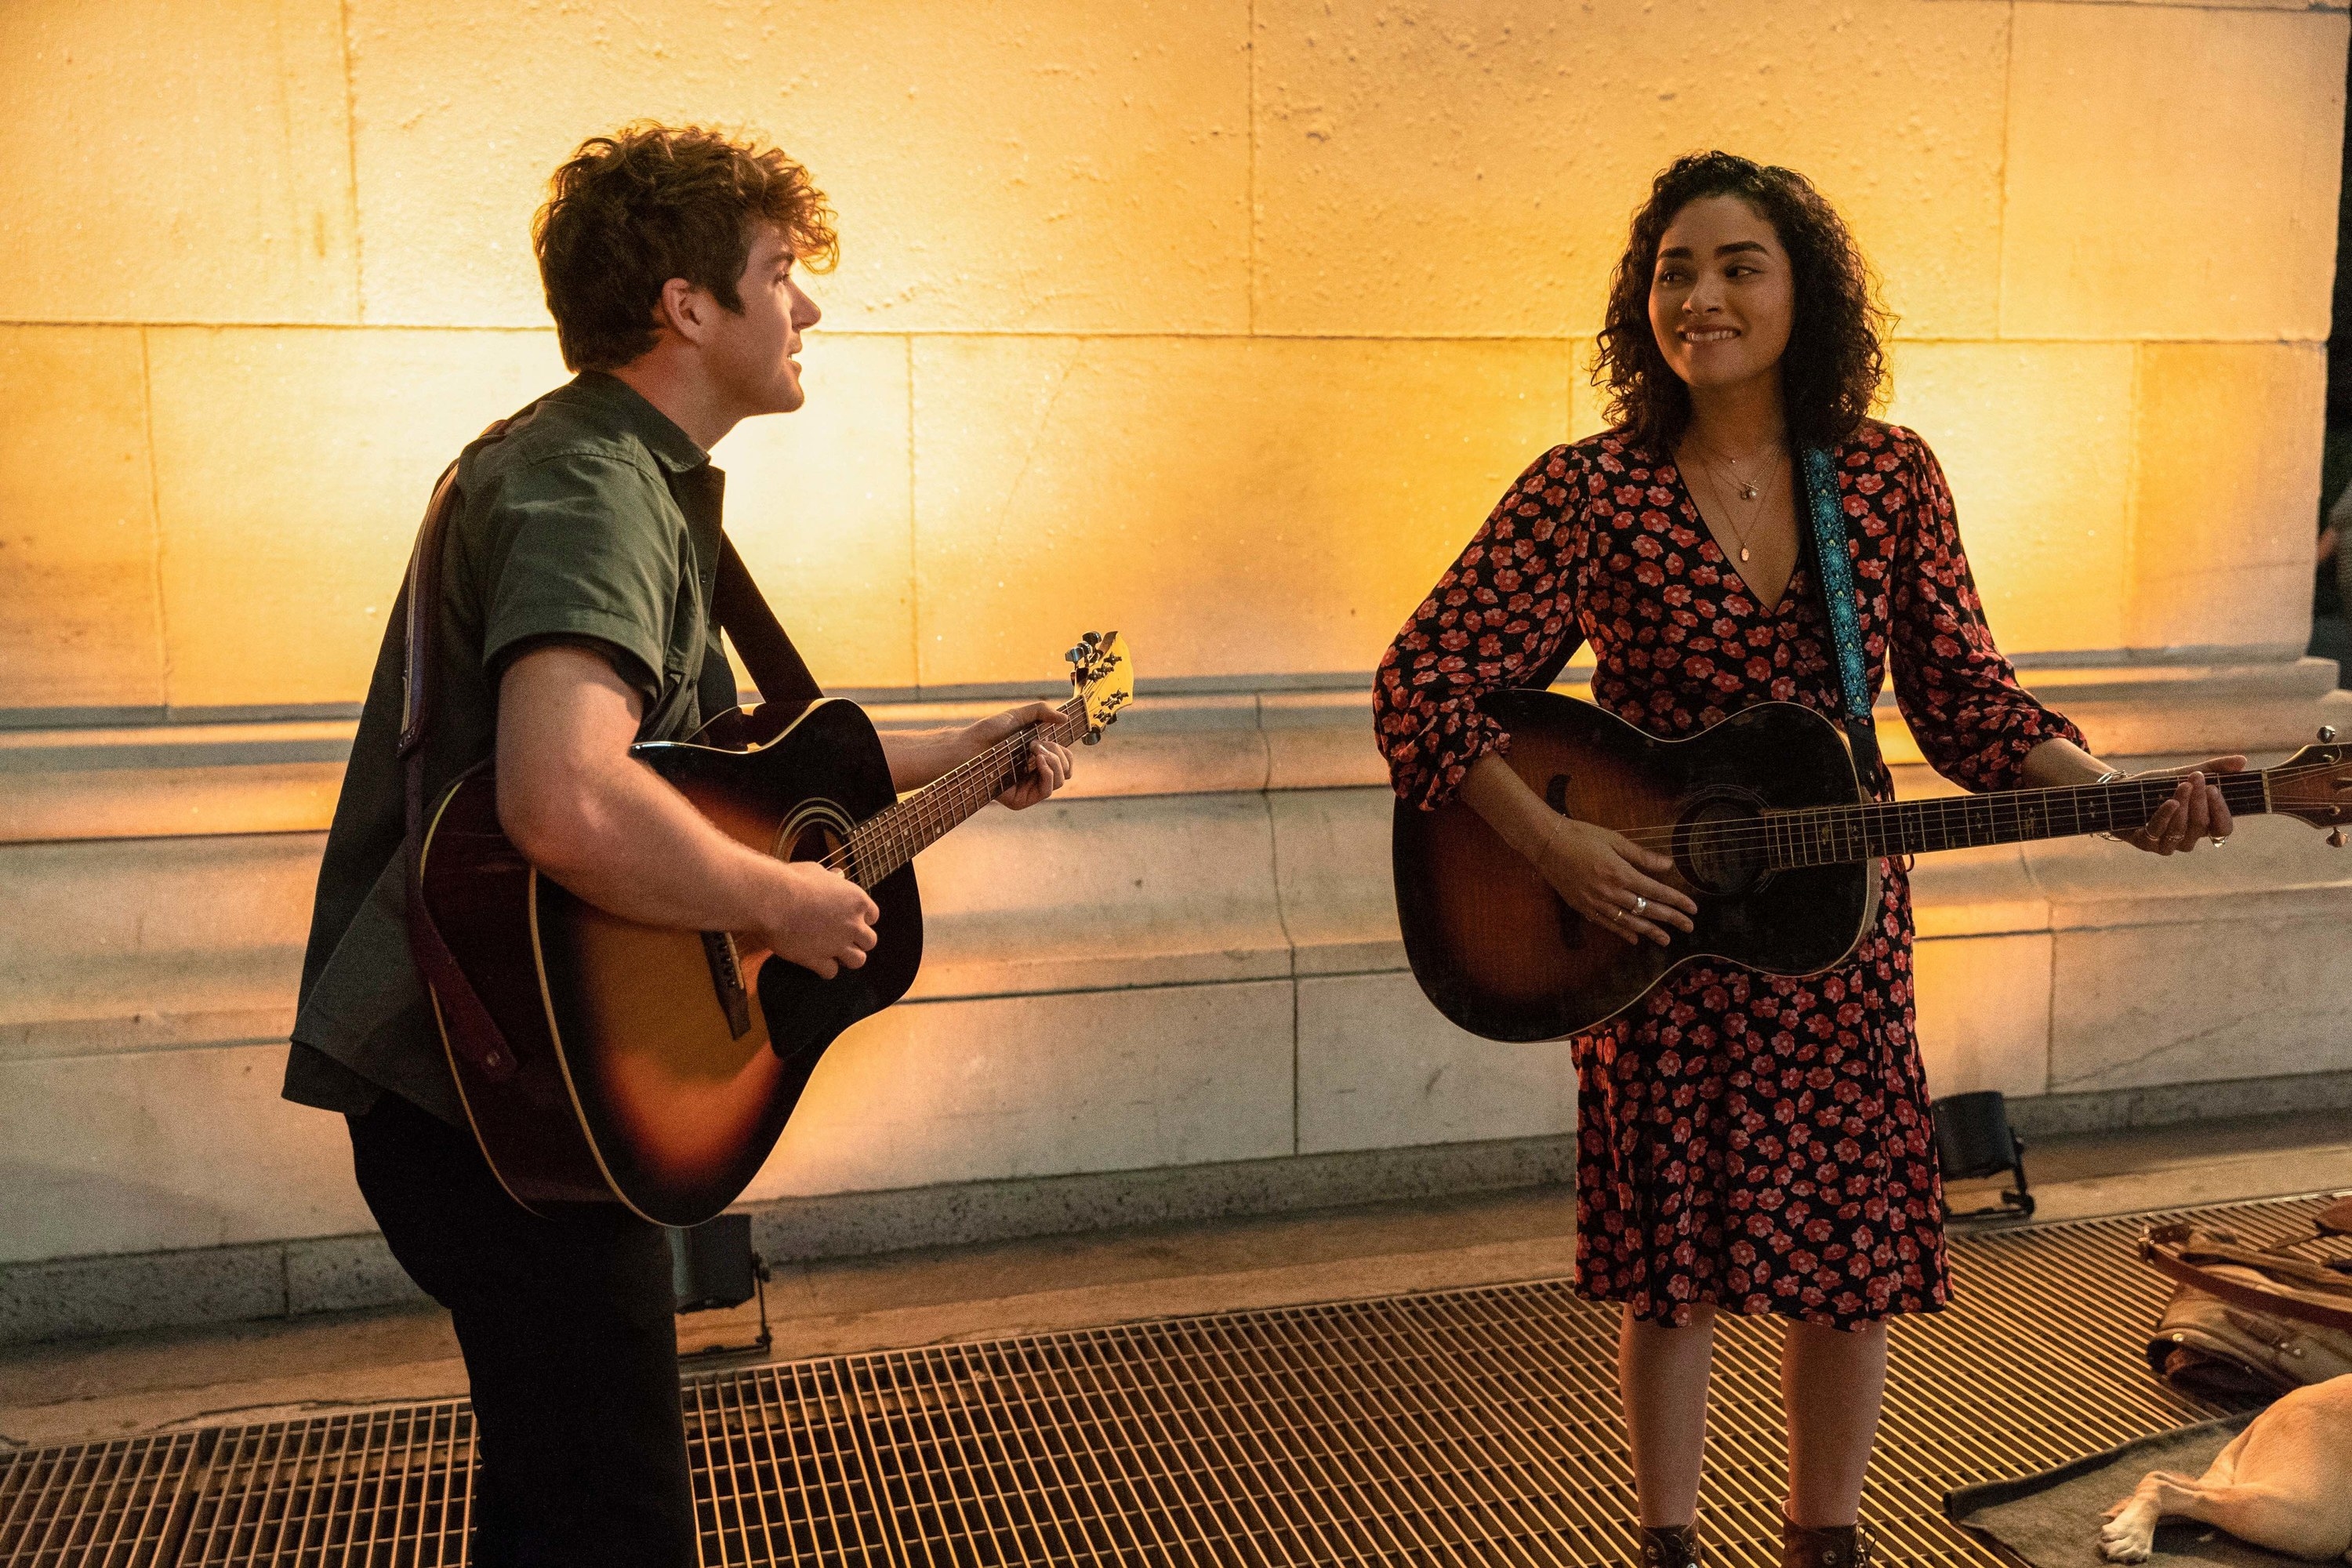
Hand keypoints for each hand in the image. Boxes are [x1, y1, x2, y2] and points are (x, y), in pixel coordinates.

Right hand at [753, 859, 879, 978]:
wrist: (773, 900)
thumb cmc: (792, 880)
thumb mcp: (817, 871)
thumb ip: (831, 879)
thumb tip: (836, 877)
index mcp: (856, 901)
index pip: (872, 915)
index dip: (861, 918)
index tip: (849, 919)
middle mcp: (852, 925)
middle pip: (869, 941)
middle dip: (858, 940)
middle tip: (842, 938)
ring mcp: (837, 944)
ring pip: (858, 961)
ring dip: (847, 957)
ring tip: (834, 953)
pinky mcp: (818, 959)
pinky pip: (831, 972)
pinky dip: (824, 969)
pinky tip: (815, 961)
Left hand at [968, 701, 1073, 809]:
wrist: (969, 746)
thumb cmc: (988, 732)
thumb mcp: (1018, 716)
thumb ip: (1042, 712)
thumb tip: (1065, 719)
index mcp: (1036, 760)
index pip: (1065, 762)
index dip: (1063, 751)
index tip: (1047, 739)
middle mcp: (1034, 776)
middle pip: (1066, 772)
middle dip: (1059, 753)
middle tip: (1036, 744)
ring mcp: (1027, 789)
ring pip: (1060, 781)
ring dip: (1054, 761)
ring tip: (1034, 750)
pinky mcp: (1020, 800)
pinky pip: (1047, 791)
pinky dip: (1048, 773)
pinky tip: (1038, 761)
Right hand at [1531, 817, 1697, 946]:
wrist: (1547, 844)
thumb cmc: (1581, 836)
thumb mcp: (1614, 840)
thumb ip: (1641, 856)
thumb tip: (1667, 866)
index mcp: (1620, 873)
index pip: (1656, 891)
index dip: (1677, 901)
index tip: (1693, 908)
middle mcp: (1610, 892)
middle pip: (1647, 909)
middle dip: (1671, 919)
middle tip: (1689, 927)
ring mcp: (1596, 902)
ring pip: (1629, 922)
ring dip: (1650, 931)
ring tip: (1666, 940)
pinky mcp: (1583, 907)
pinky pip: (1607, 924)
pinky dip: (1622, 932)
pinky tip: (1634, 938)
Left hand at [2122, 756, 2242, 855]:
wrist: (2119, 792)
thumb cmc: (2156, 786)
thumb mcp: (2184, 773)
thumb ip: (2213, 769)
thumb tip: (2243, 760)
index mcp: (2202, 826)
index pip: (2223, 829)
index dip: (2222, 812)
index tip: (2215, 789)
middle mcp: (2187, 839)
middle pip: (2202, 826)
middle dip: (2200, 801)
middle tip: (2197, 779)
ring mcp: (2166, 844)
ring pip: (2182, 831)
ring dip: (2184, 806)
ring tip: (2182, 786)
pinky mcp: (2145, 844)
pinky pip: (2159, 833)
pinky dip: (2165, 816)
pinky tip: (2170, 802)